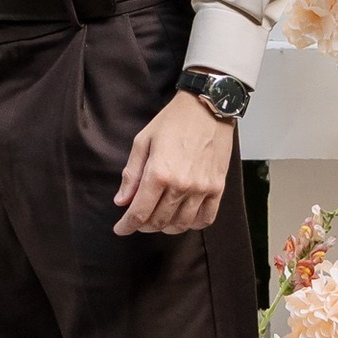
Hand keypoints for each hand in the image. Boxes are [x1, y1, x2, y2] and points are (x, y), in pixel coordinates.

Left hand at [113, 90, 233, 236]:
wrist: (207, 108)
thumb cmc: (172, 121)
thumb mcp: (143, 141)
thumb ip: (132, 174)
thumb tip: (122, 201)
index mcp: (159, 173)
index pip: (139, 212)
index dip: (127, 225)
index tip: (120, 229)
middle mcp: (181, 185)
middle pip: (159, 221)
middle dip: (143, 226)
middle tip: (137, 221)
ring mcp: (202, 189)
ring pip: (181, 224)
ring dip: (166, 227)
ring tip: (158, 220)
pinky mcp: (217, 187)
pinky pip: (206, 218)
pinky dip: (192, 224)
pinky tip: (183, 218)